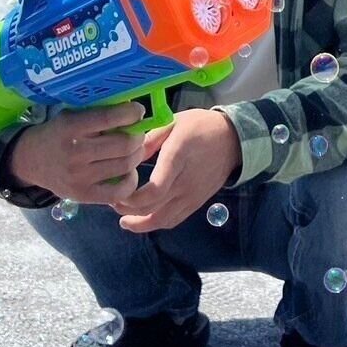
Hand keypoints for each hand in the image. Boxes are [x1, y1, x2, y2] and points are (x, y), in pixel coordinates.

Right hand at [6, 103, 165, 204]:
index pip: (110, 118)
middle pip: (124, 144)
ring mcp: (79, 177)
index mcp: (71, 127)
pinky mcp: (82, 195)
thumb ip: (98, 113)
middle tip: (136, 132)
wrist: (31, 160)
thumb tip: (134, 110)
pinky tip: (127, 172)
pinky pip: (118, 192)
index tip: (138, 111)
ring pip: (126, 166)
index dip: (132, 113)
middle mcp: (75, 152)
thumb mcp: (71, 115)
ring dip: (136, 155)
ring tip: (132, 150)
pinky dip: (130, 181)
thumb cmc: (58, 133)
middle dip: (137, 136)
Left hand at [113, 109, 241, 233]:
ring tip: (124, 219)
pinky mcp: (197, 202)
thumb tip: (128, 156)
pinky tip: (144, 219)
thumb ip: (149, 139)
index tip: (117, 192)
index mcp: (178, 158)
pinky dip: (156, 223)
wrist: (233, 139)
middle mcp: (185, 182)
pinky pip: (174, 220)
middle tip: (113, 202)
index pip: (154, 190)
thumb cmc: (200, 126)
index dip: (132, 199)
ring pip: (163, 220)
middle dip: (128, 210)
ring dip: (141, 224)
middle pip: (154, 209)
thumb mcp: (173, 122)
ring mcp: (193, 195)